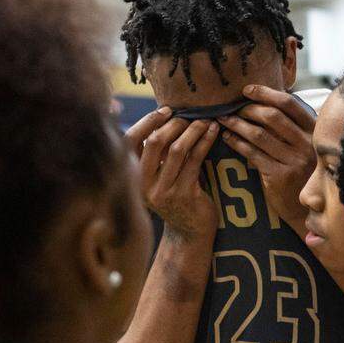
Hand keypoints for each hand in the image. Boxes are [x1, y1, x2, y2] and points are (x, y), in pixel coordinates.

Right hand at [127, 108, 219, 241]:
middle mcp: (144, 185)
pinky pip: (196, 160)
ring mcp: (164, 192)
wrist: (189, 231)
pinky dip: (205, 141)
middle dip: (175, 124)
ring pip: (178, 150)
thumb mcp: (158, 176)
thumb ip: (156, 152)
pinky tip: (213, 132)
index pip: (130, 141)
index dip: (147, 121)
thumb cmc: (175, 196)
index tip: (165, 110)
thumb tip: (163, 114)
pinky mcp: (185, 195)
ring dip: (193, 130)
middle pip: (155, 142)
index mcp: (133, 176)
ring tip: (205, 120)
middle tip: (191, 115)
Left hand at [218, 85, 315, 229]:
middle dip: (248, 109)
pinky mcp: (280, 176)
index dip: (266, 93)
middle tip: (231, 107)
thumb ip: (290, 126)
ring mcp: (294, 161)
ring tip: (224, 120)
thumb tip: (262, 101)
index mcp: (313, 131)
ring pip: (259, 135)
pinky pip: (253, 154)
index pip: (289, 104)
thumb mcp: (303, 146)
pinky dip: (237, 143)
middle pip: (272, 116)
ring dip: (237, 125)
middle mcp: (307, 144)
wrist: (303, 208)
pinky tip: (227, 138)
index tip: (247, 90)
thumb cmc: (299, 172)